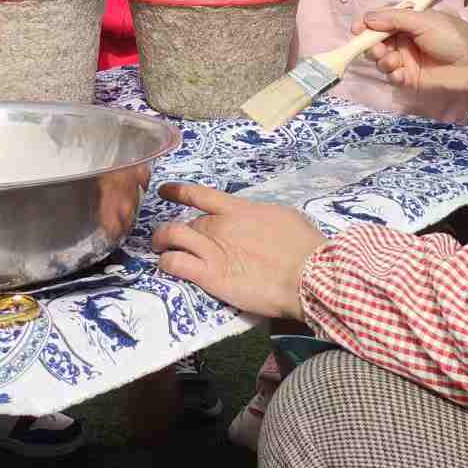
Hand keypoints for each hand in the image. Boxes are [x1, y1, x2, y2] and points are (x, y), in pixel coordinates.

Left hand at [151, 183, 326, 321]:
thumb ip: (260, 217)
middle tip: (171, 240)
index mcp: (239, 210)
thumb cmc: (304, 247)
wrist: (308, 275)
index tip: (165, 191)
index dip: (178, 191)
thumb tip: (255, 222)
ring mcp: (213, 250)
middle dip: (176, 230)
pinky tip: (167, 265)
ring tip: (159, 248)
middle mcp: (220, 226)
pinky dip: (167, 262)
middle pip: (187, 222)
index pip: (200, 195)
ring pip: (171, 237)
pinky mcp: (210, 276)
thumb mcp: (283, 218)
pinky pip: (176, 263)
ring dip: (161, 241)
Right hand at [356, 6, 467, 99]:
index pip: (379, 23)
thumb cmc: (452, 36)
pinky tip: (400, 73)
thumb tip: (366, 18)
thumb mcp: (423, 21)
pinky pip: (392, 76)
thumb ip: (393, 19)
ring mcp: (405, 60)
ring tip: (393, 61)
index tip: (356, 30)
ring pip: (381, 60)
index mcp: (406, 23)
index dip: (366, 26)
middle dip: (371, 45)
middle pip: (375, 42)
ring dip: (382, 60)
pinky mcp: (410, 79)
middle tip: (377, 49)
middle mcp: (402, 41)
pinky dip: (392, 74)